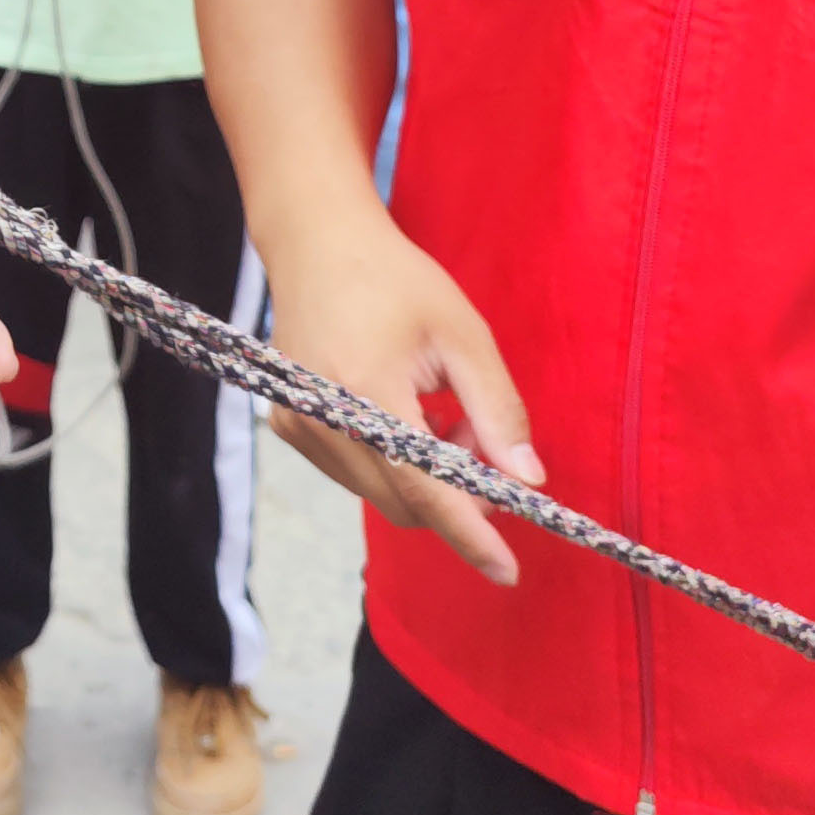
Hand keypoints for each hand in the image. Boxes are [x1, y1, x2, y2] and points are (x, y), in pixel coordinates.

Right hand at [261, 194, 541, 583]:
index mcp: (365, 389)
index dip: (469, 533)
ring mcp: (297, 424)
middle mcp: (321, 416)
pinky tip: (403, 413)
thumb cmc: (396, 281)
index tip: (507, 570)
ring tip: (440, 413)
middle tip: (483, 440)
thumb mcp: (463, 335)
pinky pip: (354, 473)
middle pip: (403, 502)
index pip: (423, 487)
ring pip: (380, 493)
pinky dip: (392, 463)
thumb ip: (497, 410)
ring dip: (424, 477)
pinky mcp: (287, 424)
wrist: (318, 244)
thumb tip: (527, 480)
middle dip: (457, 492)